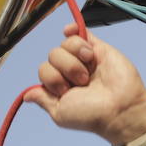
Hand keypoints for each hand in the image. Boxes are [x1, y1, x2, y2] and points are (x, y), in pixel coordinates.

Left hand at [24, 24, 145, 145]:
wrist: (119, 108)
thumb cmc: (91, 115)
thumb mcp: (60, 113)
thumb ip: (43, 100)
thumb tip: (26, 96)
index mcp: (60, 85)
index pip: (44, 70)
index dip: (52, 78)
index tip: (66, 91)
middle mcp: (70, 71)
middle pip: (53, 55)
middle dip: (65, 69)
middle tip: (81, 82)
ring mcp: (84, 59)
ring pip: (65, 43)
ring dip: (74, 57)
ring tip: (89, 70)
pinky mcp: (99, 48)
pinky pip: (81, 32)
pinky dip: (73, 30)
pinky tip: (71, 31)